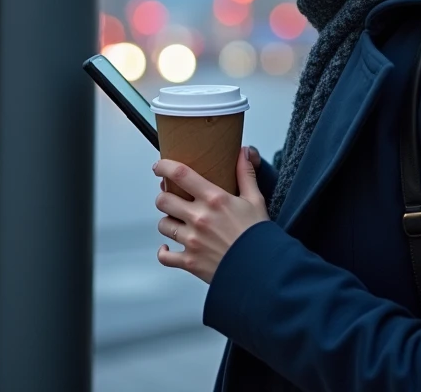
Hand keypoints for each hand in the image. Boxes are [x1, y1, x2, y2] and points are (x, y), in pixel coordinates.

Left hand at [152, 146, 268, 283]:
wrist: (262, 270)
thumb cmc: (259, 234)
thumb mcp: (255, 200)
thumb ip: (246, 174)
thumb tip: (243, 152)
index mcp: (214, 199)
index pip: (181, 174)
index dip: (164, 167)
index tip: (159, 166)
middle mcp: (199, 218)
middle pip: (163, 200)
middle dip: (164, 196)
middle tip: (171, 197)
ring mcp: (192, 241)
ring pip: (163, 225)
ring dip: (168, 221)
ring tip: (177, 221)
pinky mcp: (190, 261)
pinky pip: (165, 256)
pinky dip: (164, 252)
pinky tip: (169, 247)